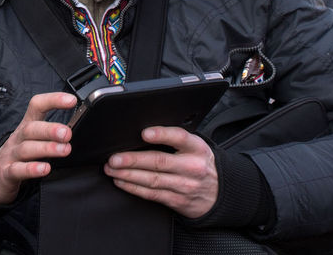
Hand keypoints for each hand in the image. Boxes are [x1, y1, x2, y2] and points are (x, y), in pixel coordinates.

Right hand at [0, 92, 76, 204]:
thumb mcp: (34, 140)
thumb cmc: (20, 156)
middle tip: (67, 133)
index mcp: (27, 126)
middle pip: (31, 128)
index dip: (53, 100)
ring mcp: (11, 155)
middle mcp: (18, 138)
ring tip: (64, 150)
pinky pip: (18, 170)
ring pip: (26, 148)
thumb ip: (52, 134)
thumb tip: (78, 128)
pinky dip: (31, 169)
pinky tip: (45, 169)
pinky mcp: (7, 173)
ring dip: (46, 148)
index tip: (71, 100)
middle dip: (50, 129)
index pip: (37, 106)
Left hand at [103, 126, 217, 218]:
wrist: (221, 194)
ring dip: (127, 175)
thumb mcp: (195, 147)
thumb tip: (142, 132)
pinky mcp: (177, 200)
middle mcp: (191, 167)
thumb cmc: (200, 164)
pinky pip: (152, 194)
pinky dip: (133, 188)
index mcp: (196, 148)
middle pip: (159, 162)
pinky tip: (121, 181)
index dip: (162, 134)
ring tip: (111, 169)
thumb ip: (174, 139)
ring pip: (152, 179)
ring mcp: (185, 185)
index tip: (145, 133)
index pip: (179, 138)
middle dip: (132, 160)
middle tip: (114, 158)